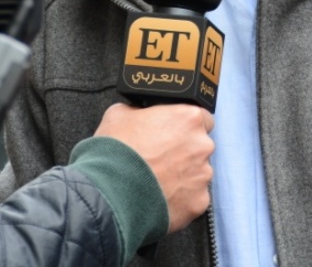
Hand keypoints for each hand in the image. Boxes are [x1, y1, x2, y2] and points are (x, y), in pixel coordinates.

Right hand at [95, 103, 214, 231]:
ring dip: (183, 176)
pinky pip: (194, 198)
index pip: (202, 118)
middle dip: (185, 152)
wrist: (108, 196)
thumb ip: (140, 110)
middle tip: (161, 159)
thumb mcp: (120, 114)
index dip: (186, 126)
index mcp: (189, 118)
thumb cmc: (115, 152)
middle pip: (200, 146)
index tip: (174, 134)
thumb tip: (141, 113)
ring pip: (198, 173)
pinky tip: (161, 198)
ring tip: (157, 182)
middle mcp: (203, 145)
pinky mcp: (198, 203)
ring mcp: (203, 175)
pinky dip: (181, 199)